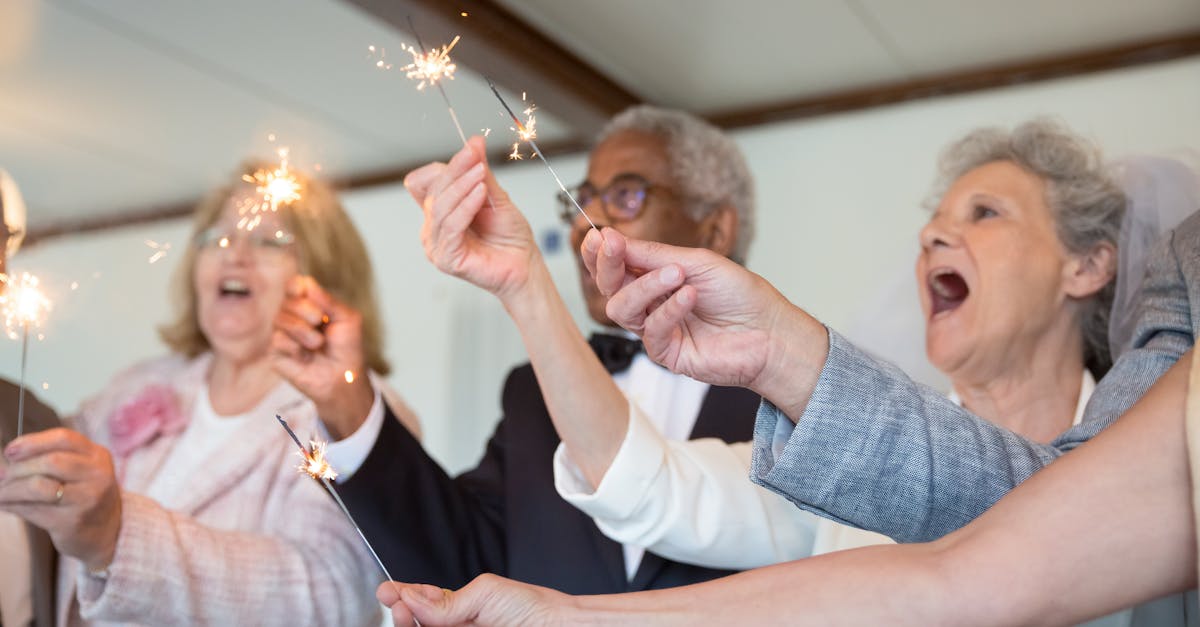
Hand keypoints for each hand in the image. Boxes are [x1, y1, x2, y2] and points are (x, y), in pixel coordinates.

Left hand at [0, 428, 122, 570]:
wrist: (108, 531)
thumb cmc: (84, 494)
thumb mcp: (81, 469)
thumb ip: (53, 457)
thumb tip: (8, 459)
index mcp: (98, 456)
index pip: (64, 438)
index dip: (32, 442)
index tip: (10, 450)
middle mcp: (97, 475)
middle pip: (50, 461)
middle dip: (19, 468)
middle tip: (3, 476)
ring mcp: (87, 499)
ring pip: (38, 486)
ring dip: (11, 489)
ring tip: (1, 492)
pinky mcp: (72, 522)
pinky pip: (33, 510)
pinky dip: (13, 506)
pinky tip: (6, 504)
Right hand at [271, 275, 374, 439]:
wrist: (343, 378)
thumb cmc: (347, 348)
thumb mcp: (348, 319)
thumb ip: (328, 300)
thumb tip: (306, 282)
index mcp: (310, 305)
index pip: (294, 285)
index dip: (297, 286)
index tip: (305, 292)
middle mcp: (293, 316)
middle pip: (288, 300)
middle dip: (306, 310)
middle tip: (321, 322)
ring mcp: (283, 333)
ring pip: (280, 319)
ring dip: (303, 331)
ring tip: (317, 344)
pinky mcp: (275, 352)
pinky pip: (277, 339)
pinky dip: (295, 347)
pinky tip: (305, 357)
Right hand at [377, 575, 566, 626]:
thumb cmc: (529, 607)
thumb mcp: (484, 594)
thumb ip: (447, 602)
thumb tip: (412, 598)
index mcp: (456, 606)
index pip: (419, 602)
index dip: (401, 596)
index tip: (387, 591)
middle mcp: (454, 625)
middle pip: (415, 624)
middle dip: (400, 614)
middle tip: (398, 606)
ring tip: (405, 615)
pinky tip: (419, 626)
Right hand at [405, 136, 541, 306]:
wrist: (524, 265)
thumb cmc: (510, 236)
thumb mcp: (495, 196)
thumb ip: (481, 172)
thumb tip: (474, 142)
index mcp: (439, 211)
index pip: (426, 181)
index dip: (446, 166)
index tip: (472, 150)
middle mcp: (433, 227)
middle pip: (433, 190)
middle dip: (456, 170)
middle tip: (476, 157)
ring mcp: (436, 244)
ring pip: (440, 206)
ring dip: (462, 186)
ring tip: (481, 176)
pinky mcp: (446, 258)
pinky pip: (451, 226)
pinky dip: (466, 206)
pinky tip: (481, 194)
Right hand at [580, 228, 827, 416]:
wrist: (770, 331)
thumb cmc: (739, 294)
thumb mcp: (695, 261)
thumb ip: (652, 254)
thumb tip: (612, 238)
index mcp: (655, 277)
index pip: (616, 265)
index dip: (600, 252)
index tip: (597, 235)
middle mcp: (650, 303)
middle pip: (610, 287)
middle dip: (608, 265)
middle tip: (613, 246)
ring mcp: (656, 329)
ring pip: (623, 308)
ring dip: (646, 286)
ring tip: (676, 274)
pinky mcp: (666, 353)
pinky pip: (652, 330)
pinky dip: (669, 309)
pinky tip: (690, 296)